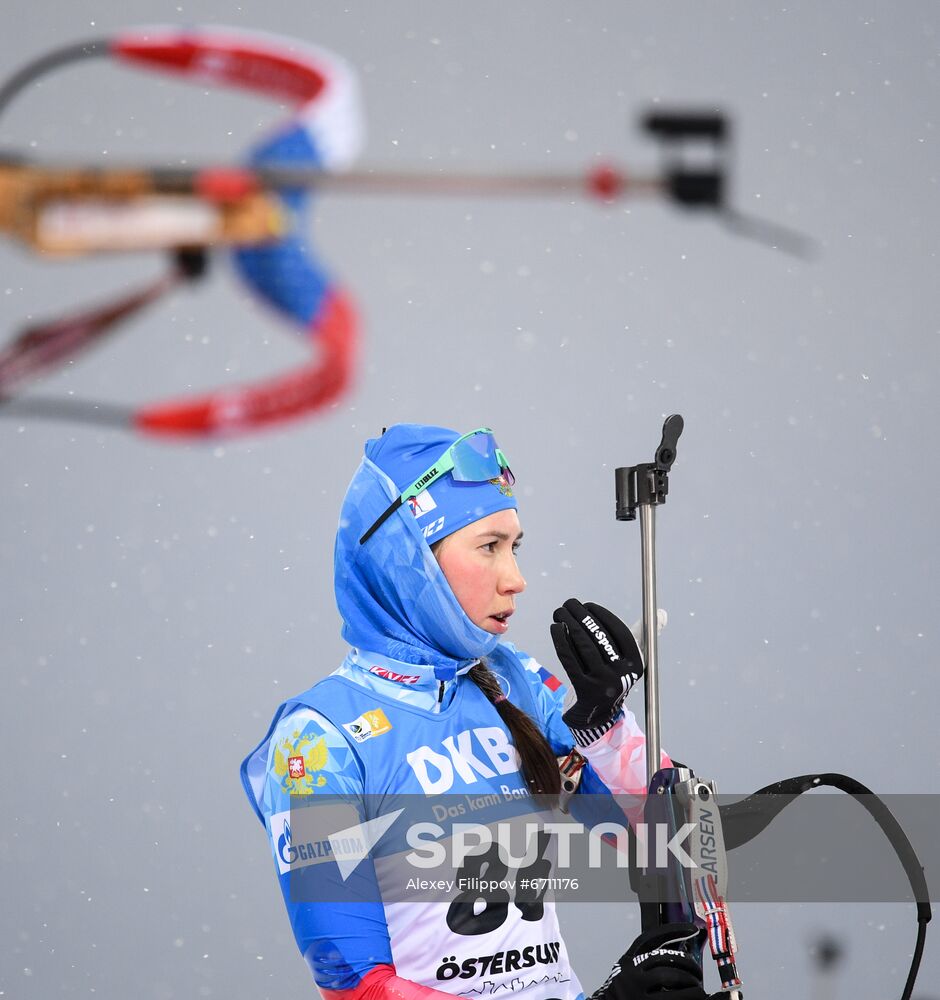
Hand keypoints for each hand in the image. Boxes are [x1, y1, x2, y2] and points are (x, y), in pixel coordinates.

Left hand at [550, 599, 643, 730]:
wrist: (596, 714)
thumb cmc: (611, 676)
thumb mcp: (629, 659)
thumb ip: (641, 636)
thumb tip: (663, 612)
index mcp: (637, 664)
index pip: (621, 633)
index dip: (604, 615)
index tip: (588, 605)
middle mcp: (623, 675)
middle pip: (601, 637)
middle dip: (582, 615)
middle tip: (569, 603)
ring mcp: (603, 683)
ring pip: (584, 646)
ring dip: (569, 624)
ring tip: (559, 612)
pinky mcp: (584, 689)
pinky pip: (570, 659)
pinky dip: (561, 640)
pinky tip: (555, 628)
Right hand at [591, 923, 707, 999]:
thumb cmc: (622, 998)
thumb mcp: (628, 977)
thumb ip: (645, 966)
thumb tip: (675, 958)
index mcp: (628, 964)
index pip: (652, 939)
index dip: (674, 932)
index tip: (691, 930)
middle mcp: (631, 975)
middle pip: (665, 959)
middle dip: (687, 966)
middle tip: (697, 975)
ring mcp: (638, 993)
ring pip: (671, 978)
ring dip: (691, 986)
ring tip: (699, 991)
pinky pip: (671, 999)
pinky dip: (685, 999)